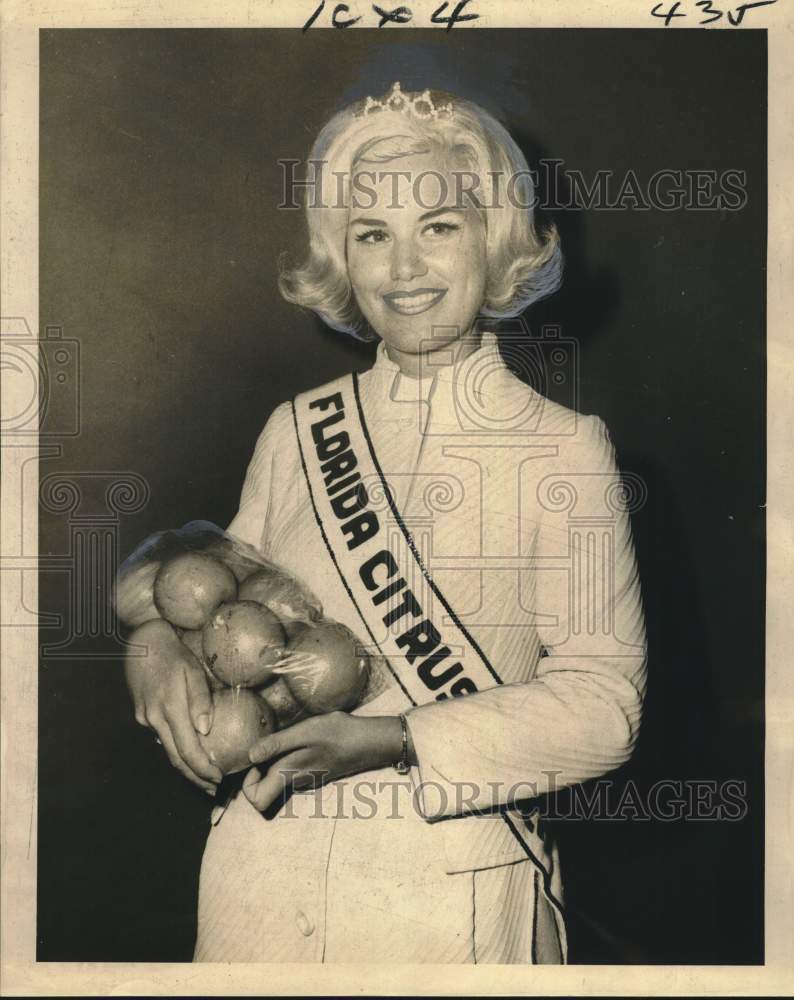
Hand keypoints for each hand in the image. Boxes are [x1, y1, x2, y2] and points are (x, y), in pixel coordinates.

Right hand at [125, 619, 222, 792]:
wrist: (143, 642)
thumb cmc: (175, 654)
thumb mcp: (193, 671)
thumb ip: (201, 700)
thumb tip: (206, 730)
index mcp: (171, 708)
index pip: (188, 750)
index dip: (202, 769)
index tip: (218, 779)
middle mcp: (155, 718)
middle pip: (176, 758)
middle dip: (195, 777)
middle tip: (212, 789)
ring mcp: (145, 717)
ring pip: (167, 749)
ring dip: (185, 766)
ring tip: (203, 777)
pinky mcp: (141, 714)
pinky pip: (161, 735)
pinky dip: (175, 747)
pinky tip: (187, 752)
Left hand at [243, 712, 408, 812]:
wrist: (371, 740)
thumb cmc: (339, 733)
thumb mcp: (305, 732)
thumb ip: (276, 744)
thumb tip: (249, 756)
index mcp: (290, 774)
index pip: (257, 800)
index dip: (247, 782)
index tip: (255, 757)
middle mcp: (296, 782)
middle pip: (264, 793)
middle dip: (256, 773)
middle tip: (264, 747)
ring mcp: (306, 779)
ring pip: (276, 782)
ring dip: (271, 763)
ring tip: (280, 740)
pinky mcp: (314, 772)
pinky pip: (289, 773)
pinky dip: (285, 760)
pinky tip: (294, 740)